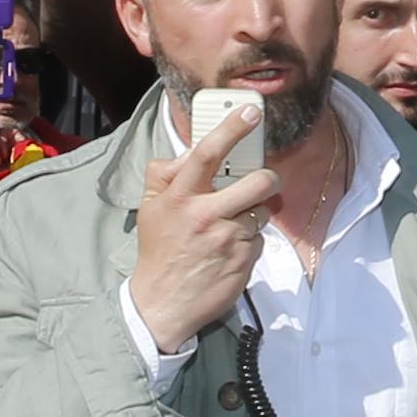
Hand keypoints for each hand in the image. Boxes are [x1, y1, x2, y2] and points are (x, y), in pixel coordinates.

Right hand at [128, 98, 279, 351]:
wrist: (162, 305)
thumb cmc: (158, 251)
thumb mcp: (149, 208)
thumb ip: (165, 175)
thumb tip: (188, 151)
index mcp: (180, 198)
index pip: (207, 154)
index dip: (231, 128)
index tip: (251, 112)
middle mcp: (206, 216)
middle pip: (256, 182)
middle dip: (267, 177)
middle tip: (264, 180)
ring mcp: (228, 240)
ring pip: (261, 211)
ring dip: (254, 214)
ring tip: (234, 224)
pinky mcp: (244, 261)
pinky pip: (259, 239)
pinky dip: (250, 240)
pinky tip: (230, 250)